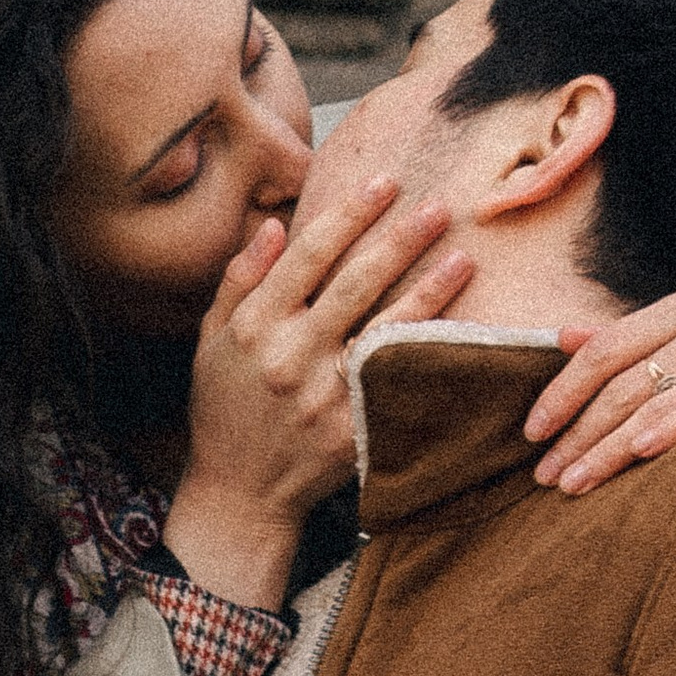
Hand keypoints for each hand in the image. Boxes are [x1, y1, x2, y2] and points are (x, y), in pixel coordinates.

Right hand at [167, 174, 471, 604]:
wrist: (239, 493)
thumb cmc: (224, 407)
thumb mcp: (212, 339)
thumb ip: (241, 279)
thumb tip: (274, 225)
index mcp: (254, 325)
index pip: (310, 254)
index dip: (350, 214)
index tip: (385, 182)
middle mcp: (289, 356)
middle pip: (355, 284)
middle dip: (400, 240)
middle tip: (438, 207)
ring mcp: (324, 397)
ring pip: (386, 330)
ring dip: (429, 291)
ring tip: (463, 259)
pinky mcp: (353, 430)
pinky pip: (398, 382)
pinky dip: (427, 353)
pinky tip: (459, 329)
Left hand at [524, 289, 675, 497]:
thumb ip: (638, 340)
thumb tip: (562, 336)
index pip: (606, 348)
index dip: (562, 392)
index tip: (531, 434)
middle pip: (625, 382)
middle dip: (578, 433)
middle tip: (543, 477)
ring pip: (657, 402)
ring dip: (607, 450)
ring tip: (573, 487)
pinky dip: (671, 432)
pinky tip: (639, 455)